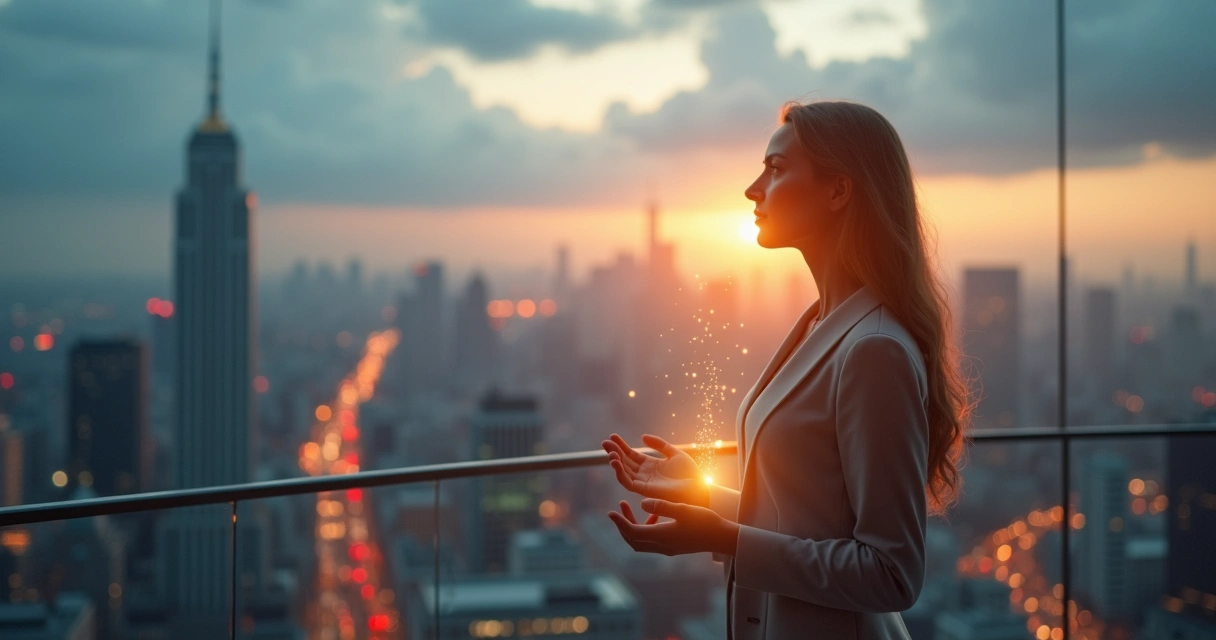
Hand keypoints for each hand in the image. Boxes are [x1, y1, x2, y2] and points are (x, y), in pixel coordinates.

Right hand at [601, 433, 708, 506]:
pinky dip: (620, 473)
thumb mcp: (674, 453)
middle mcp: (644, 474)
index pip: (631, 455)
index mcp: (651, 465)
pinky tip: (616, 462)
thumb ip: (659, 444)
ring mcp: (643, 482)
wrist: (698, 488)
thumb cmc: (690, 474)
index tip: (613, 436)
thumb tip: (642, 436)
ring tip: (610, 451)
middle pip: (624, 462)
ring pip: (623, 472)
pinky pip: (628, 482)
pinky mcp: (644, 490)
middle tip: (605, 442)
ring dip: (615, 462)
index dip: (621, 446)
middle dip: (614, 452)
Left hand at [607, 498, 738, 556]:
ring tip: (629, 507)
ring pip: (640, 542)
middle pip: (632, 540)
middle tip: (618, 509)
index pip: (632, 532)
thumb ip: (662, 506)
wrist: (722, 537)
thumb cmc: (705, 522)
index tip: (610, 512)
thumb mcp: (684, 509)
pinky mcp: (672, 546)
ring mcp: (667, 548)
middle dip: (622, 525)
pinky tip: (653, 515)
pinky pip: (651, 540)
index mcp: (662, 536)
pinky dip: (646, 528)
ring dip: (632, 527)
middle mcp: (662, 545)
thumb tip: (642, 503)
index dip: (619, 522)